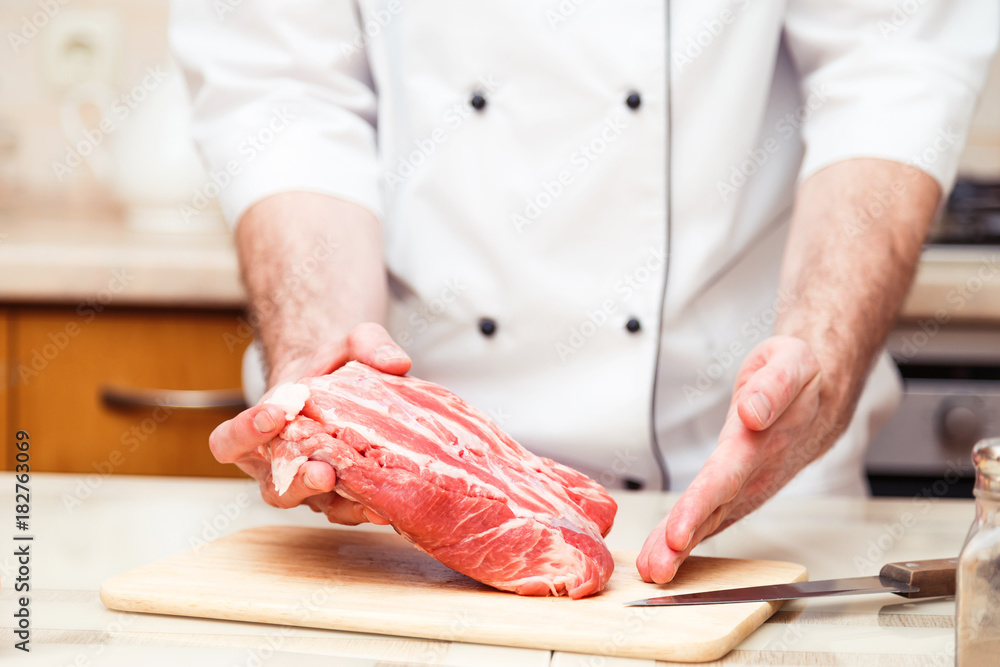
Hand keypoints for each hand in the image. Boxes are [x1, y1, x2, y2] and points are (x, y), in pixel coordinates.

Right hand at [209, 322, 409, 524]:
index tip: (274, 413)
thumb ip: (368, 344)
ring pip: (313, 505)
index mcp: (258, 429)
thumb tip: (398, 363)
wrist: (348, 396)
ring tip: (362, 497)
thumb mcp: (349, 345)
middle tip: (323, 472)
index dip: (245, 432)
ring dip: (336, 502)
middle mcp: (277, 465)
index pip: (230, 440)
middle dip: (298, 480)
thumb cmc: (332, 371)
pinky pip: (344, 510)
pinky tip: (385, 503)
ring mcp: (308, 487)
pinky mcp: (338, 498)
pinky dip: (363, 507)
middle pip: (273, 486)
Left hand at [636, 335, 830, 583]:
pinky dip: (686, 538)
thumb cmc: (799, 377)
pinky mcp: (737, 489)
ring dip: (681, 549)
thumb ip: (773, 387)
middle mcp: (753, 471)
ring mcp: (747, 485)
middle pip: (714, 510)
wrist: (820, 394)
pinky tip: (663, 555)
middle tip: (657, 567)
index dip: (700, 506)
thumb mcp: (791, 363)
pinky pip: (711, 516)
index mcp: (761, 441)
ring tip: (655, 569)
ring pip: (710, 520)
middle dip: (683, 541)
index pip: (725, 478)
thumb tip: (752, 411)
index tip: (677, 533)